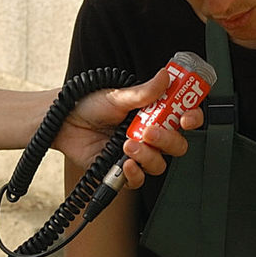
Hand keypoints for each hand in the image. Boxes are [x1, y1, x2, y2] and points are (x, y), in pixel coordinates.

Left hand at [56, 69, 203, 188]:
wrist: (63, 122)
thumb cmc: (88, 104)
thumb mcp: (117, 95)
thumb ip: (144, 91)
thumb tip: (165, 76)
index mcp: (154, 114)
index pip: (183, 118)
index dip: (192, 119)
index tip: (186, 119)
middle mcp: (149, 135)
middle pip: (176, 145)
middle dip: (168, 140)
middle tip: (151, 132)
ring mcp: (137, 153)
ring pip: (159, 164)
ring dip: (148, 156)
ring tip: (128, 144)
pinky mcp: (122, 170)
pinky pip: (139, 180)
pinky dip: (135, 173)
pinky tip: (126, 163)